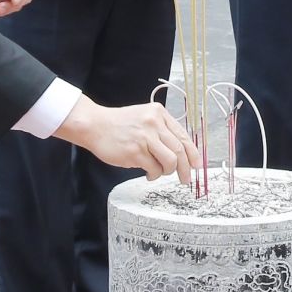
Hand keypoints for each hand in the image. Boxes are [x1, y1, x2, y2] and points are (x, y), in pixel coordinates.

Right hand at [55, 96, 198, 182]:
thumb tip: (180, 152)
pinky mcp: (135, 152)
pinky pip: (154, 169)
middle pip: (180, 150)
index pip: (183, 135)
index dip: (193, 153)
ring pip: (170, 161)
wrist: (95, 125)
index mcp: (159, 113)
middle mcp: (154, 123)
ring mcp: (145, 138)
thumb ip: (161, 129)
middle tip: (186, 179)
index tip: (197, 165)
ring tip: (160, 173)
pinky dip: (154, 174)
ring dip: (168, 172)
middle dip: (186, 168)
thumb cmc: (119, 124)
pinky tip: (148, 173)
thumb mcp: (144, 117)